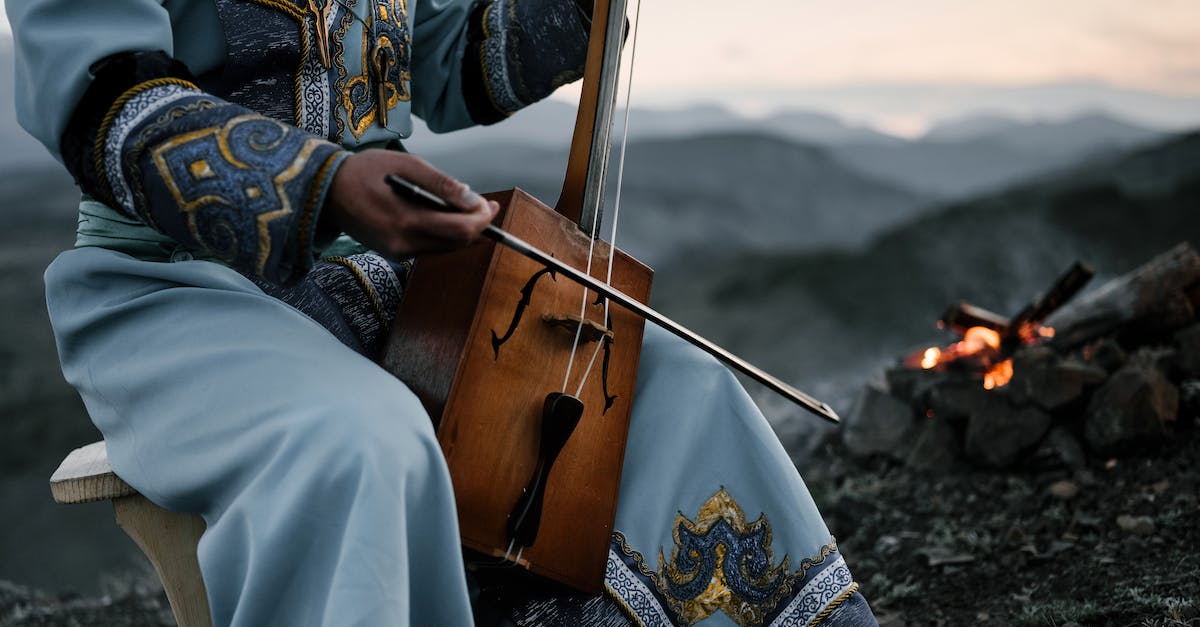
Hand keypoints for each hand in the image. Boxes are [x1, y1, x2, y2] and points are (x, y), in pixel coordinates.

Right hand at [325, 149, 498, 258]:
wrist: (325, 190)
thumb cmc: (364, 171)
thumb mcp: (405, 165)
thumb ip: (441, 183)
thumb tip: (471, 198)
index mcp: (406, 221)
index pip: (460, 230)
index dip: (482, 218)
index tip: (491, 204)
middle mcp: (403, 244)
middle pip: (457, 243)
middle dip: (476, 225)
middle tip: (484, 205)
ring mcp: (397, 252)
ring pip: (445, 247)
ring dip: (460, 230)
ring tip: (464, 207)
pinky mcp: (393, 253)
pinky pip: (429, 247)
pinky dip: (442, 233)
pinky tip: (441, 215)